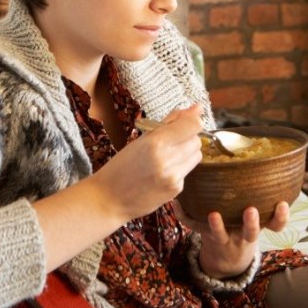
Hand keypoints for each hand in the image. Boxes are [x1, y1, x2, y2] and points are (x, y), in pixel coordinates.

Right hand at [93, 105, 202, 222]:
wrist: (109, 199)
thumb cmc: (122, 166)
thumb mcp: (142, 138)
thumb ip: (171, 122)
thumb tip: (198, 108)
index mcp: (156, 142)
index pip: (193, 125)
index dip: (191, 121)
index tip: (184, 123)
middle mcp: (167, 159)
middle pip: (196, 140)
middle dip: (187, 137)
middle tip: (169, 142)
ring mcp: (173, 177)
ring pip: (196, 155)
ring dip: (186, 152)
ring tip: (166, 157)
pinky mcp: (176, 189)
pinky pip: (187, 171)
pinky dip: (179, 168)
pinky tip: (162, 172)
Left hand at [180, 201, 290, 278]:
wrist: (226, 261)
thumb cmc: (243, 230)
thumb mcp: (257, 223)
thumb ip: (263, 203)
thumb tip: (268, 167)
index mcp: (257, 229)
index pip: (275, 225)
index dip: (281, 217)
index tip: (282, 204)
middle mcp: (242, 236)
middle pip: (250, 233)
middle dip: (252, 222)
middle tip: (251, 210)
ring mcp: (224, 239)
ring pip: (220, 235)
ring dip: (217, 225)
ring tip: (213, 215)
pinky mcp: (206, 236)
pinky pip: (194, 227)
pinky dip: (183, 215)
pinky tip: (176, 203)